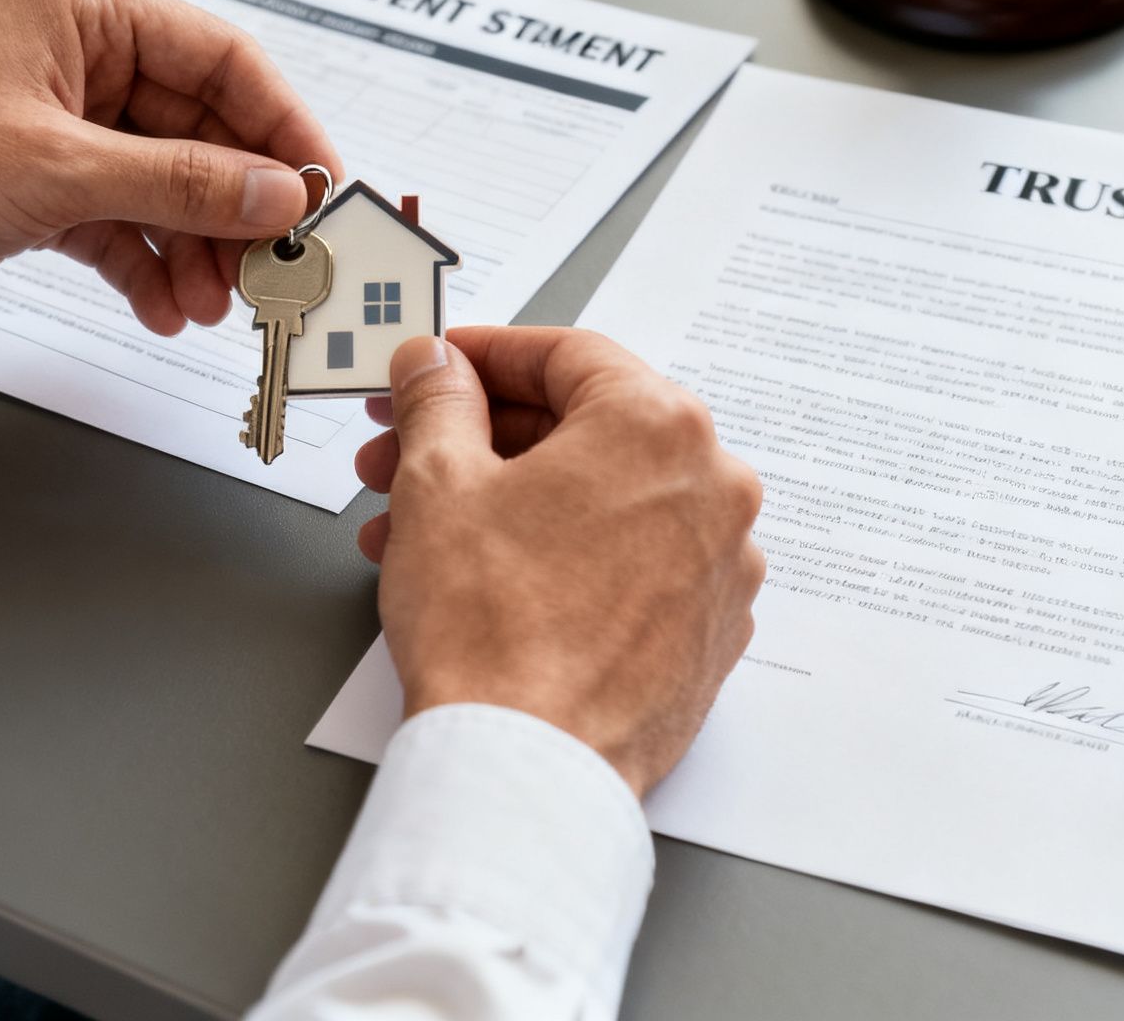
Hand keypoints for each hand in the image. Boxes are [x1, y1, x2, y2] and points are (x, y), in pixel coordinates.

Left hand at [0, 0, 340, 330]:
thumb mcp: (53, 169)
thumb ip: (178, 185)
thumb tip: (272, 195)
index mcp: (86, 12)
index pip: (225, 60)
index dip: (284, 130)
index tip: (323, 193)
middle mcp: (81, 62)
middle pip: (203, 132)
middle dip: (239, 208)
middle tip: (277, 268)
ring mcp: (63, 129)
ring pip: (168, 188)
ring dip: (197, 250)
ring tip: (215, 303)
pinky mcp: (40, 188)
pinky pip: (124, 225)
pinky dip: (148, 268)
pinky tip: (165, 307)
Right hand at [354, 328, 765, 796]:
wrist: (529, 768)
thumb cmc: (495, 634)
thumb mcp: (438, 482)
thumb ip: (438, 400)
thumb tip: (436, 368)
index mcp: (661, 426)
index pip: (565, 355)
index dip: (480, 356)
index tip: (434, 371)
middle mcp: (713, 489)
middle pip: (583, 430)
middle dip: (478, 440)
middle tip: (404, 454)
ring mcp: (719, 567)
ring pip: (599, 503)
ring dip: (505, 502)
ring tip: (417, 532)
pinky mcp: (706, 634)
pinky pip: (628, 565)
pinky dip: (560, 558)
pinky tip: (485, 579)